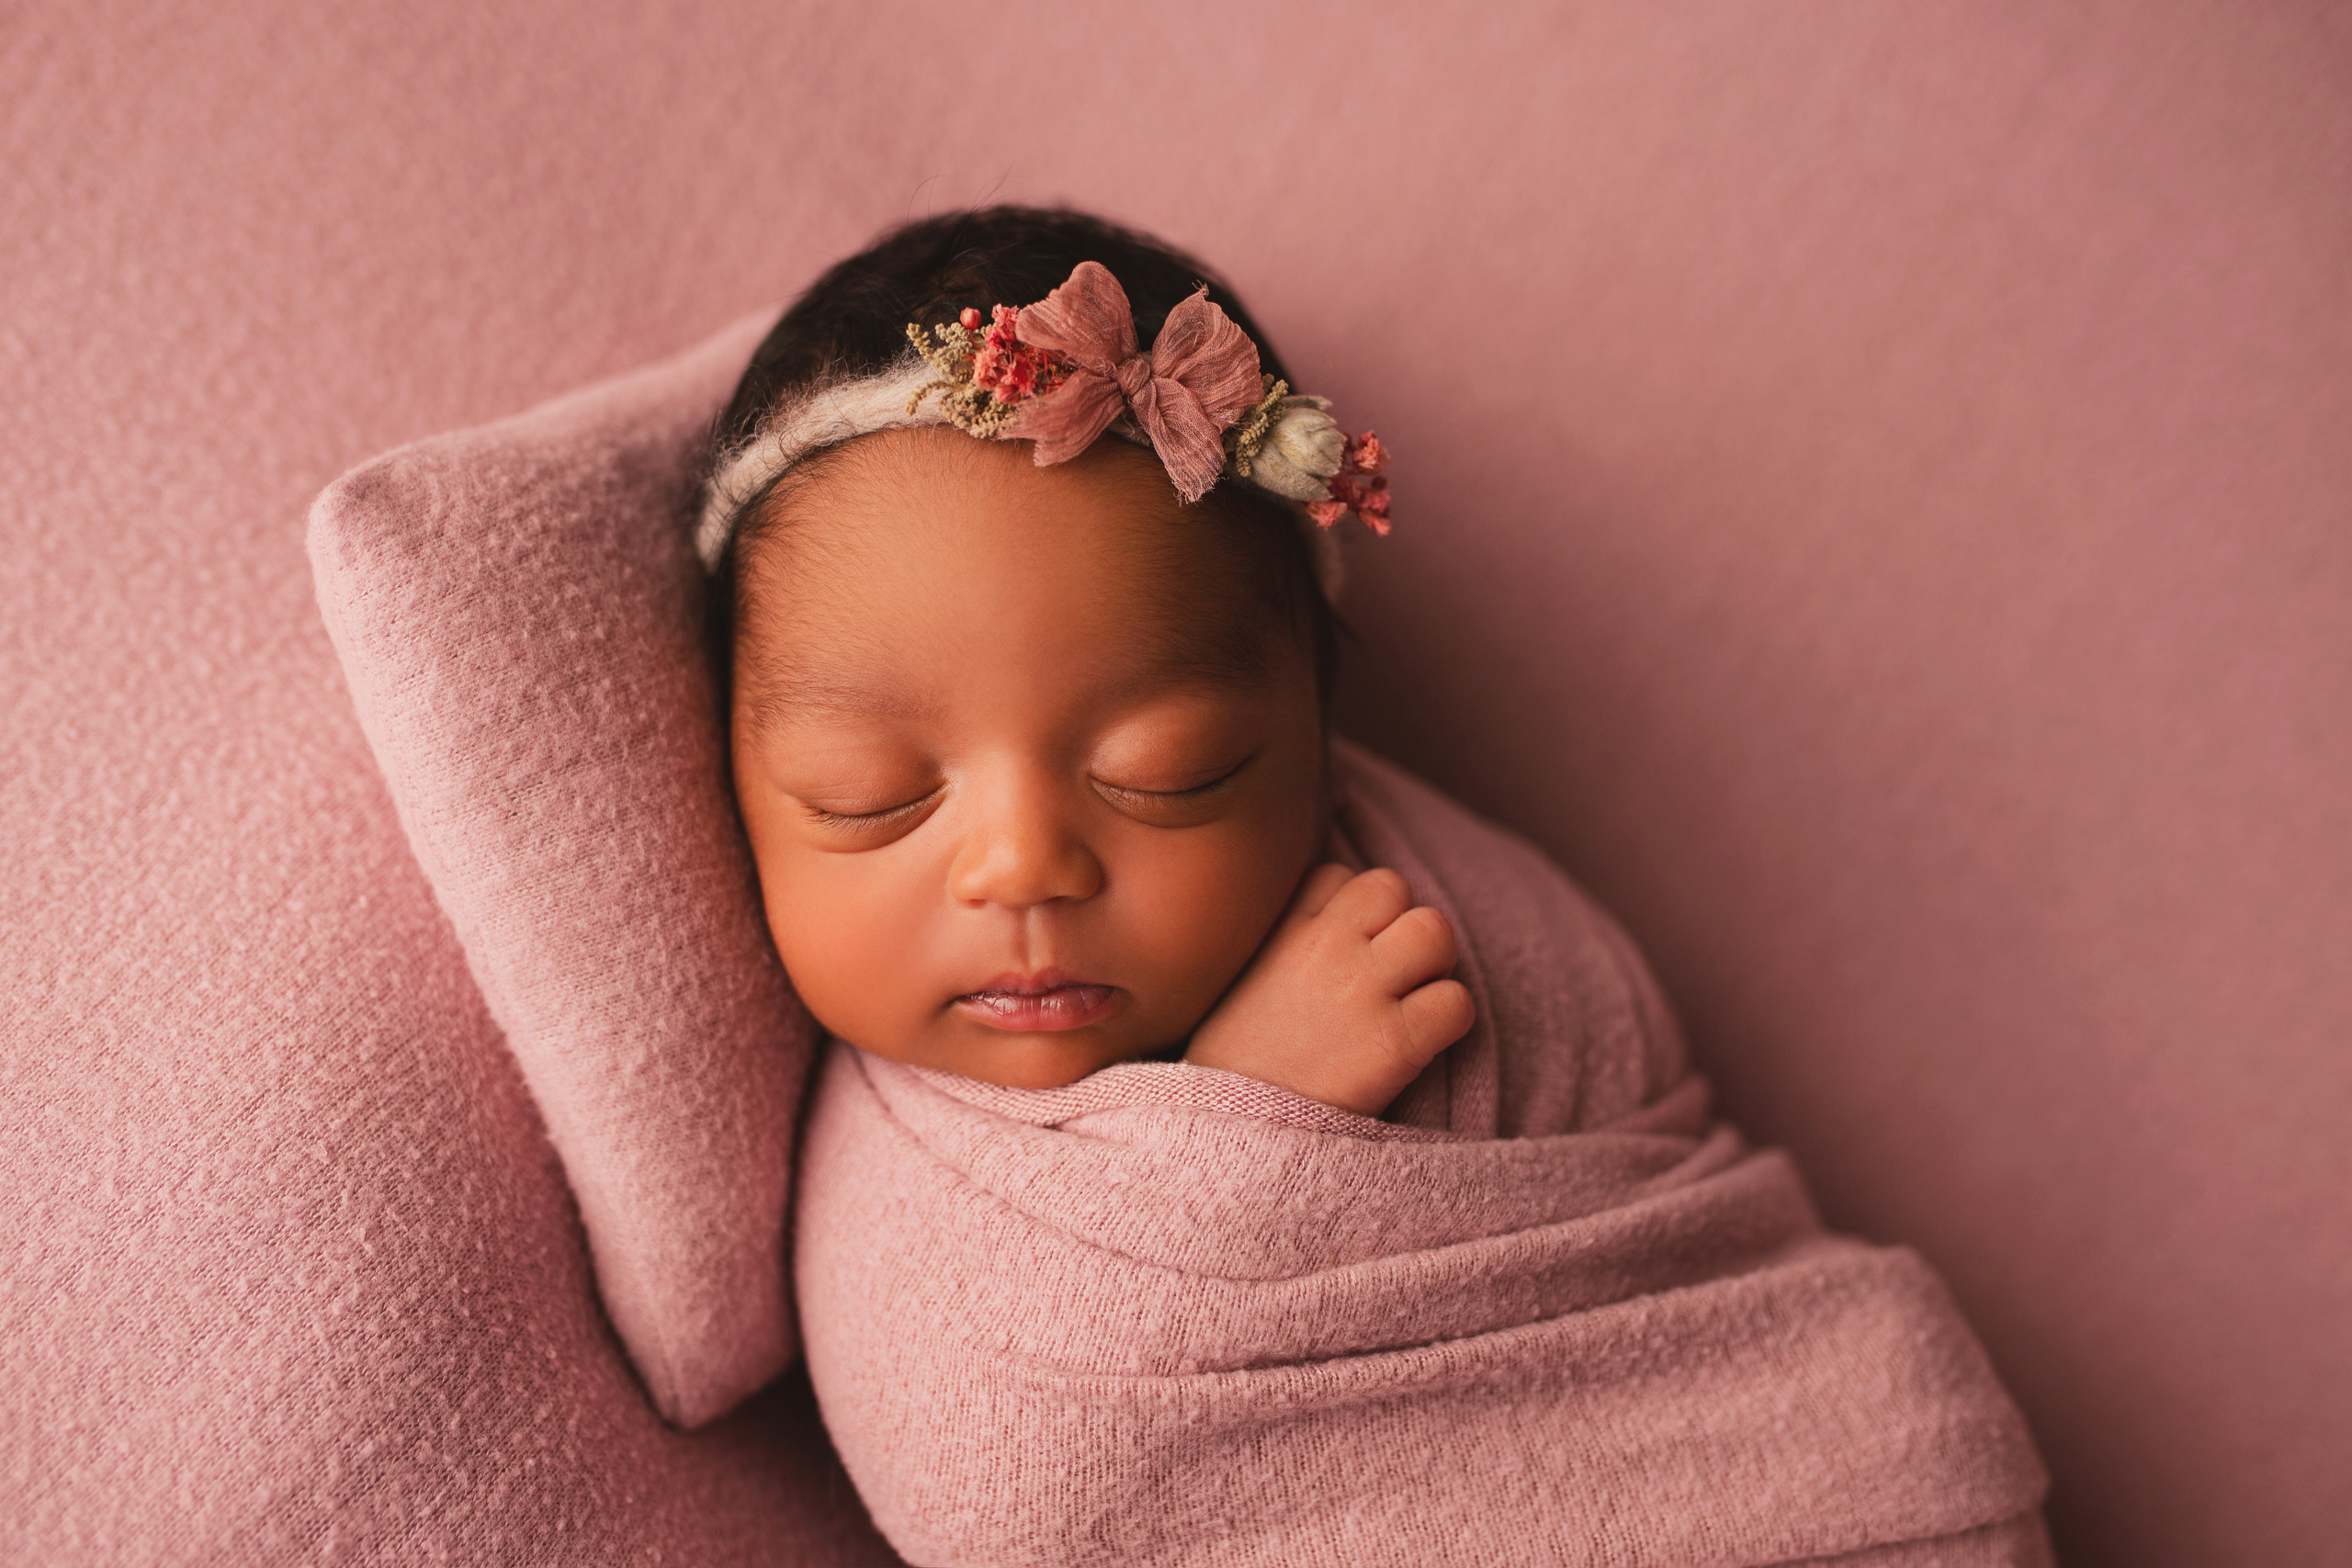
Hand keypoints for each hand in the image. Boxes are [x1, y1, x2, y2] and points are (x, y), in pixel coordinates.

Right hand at [1185, 864, 1474, 1116]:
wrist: (1228, 1133)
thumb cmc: (1233, 1066)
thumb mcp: (1236, 981)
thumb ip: (1280, 943)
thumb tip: (1325, 929)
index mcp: (1281, 931)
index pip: (1339, 876)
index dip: (1351, 913)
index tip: (1342, 951)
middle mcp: (1323, 948)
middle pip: (1393, 887)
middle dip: (1399, 926)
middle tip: (1388, 977)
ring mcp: (1361, 991)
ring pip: (1435, 930)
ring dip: (1434, 966)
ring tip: (1410, 1004)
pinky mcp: (1395, 1043)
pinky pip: (1457, 1002)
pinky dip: (1450, 1022)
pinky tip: (1421, 1045)